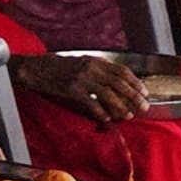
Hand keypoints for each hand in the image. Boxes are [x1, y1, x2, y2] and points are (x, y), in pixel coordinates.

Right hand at [22, 51, 146, 121]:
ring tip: (129, 114)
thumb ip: (98, 70)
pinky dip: (101, 112)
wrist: (35, 69)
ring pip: (108, 94)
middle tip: (144, 106)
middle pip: (119, 83)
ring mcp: (81, 79)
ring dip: (120, 106)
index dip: (135, 82)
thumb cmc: (59, 67)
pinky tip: (107, 119)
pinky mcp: (72, 90)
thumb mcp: (81, 62)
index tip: (144, 91)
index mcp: (95, 61)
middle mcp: (90, 68)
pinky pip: (91, 103)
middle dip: (133, 96)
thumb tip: (116, 82)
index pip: (121, 71)